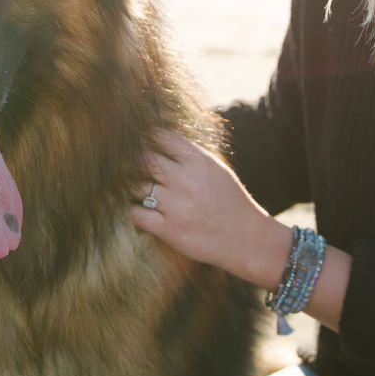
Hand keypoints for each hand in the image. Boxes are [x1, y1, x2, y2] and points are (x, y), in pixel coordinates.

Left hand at [132, 130, 290, 287]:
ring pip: (135, 185)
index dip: (148, 137)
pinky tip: (137, 208)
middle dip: (134, 160)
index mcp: (199, 162)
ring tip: (130, 187)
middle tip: (127, 165)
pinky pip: (135, 213)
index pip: (162, 136)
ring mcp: (176, 206)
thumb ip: (190, 155)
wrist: (247, 239)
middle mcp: (186, 181)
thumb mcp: (216, 170)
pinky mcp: (169, 230)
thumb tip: (160, 138)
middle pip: (143, 159)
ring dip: (129, 185)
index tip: (140, 142)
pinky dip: (132, 210)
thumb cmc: (230, 202)